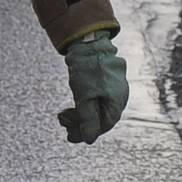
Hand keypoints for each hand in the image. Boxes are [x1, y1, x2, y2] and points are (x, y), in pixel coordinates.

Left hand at [57, 28, 128, 143]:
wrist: (90, 41)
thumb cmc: (88, 69)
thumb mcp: (84, 97)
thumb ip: (87, 119)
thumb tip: (89, 140)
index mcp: (116, 102)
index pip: (102, 126)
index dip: (85, 133)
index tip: (69, 136)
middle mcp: (119, 97)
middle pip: (100, 118)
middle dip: (80, 122)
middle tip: (61, 120)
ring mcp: (115, 88)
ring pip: (98, 107)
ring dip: (80, 113)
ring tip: (62, 113)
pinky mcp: (108, 81)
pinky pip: (98, 97)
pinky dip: (85, 102)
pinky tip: (75, 102)